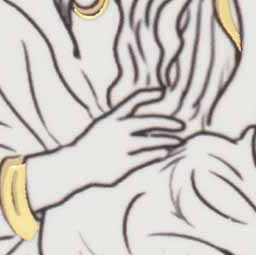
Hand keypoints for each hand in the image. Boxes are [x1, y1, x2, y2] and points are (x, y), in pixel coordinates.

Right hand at [25, 89, 181, 209]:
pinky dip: (158, 153)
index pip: (134, 99)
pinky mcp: (124, 163)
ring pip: (152, 141)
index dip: (149, 94)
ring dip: (167, 140)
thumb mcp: (104, 125)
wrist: (74, 164)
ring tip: (178, 141)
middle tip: (181, 125)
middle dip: (168, 122)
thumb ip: (122, 120)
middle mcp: (119, 129)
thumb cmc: (92, 144)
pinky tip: (165, 152)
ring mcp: (122, 147)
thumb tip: (145, 120)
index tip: (162, 91)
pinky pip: (147, 157)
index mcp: (112, 117)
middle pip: (149, 121)